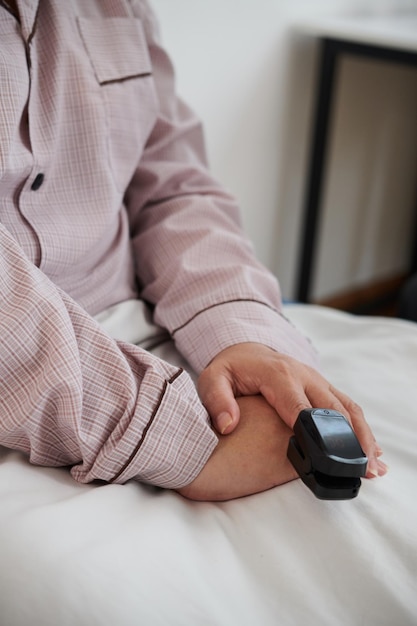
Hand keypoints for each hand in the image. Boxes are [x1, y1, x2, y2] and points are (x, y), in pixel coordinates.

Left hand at [197, 342, 387, 479]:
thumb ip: (217, 400)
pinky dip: (361, 428)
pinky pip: (347, 406)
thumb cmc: (229, 368)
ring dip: (363, 436)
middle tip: (362, 470)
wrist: (245, 348)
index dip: (314, 433)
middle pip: (332, 410)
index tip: (326, 459)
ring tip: (374, 466)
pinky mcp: (323, 386)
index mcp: (278, 375)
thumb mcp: (212, 379)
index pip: (299, 407)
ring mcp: (317, 380)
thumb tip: (228, 425)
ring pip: (347, 408)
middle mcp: (304, 375)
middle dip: (349, 440)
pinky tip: (371, 450)